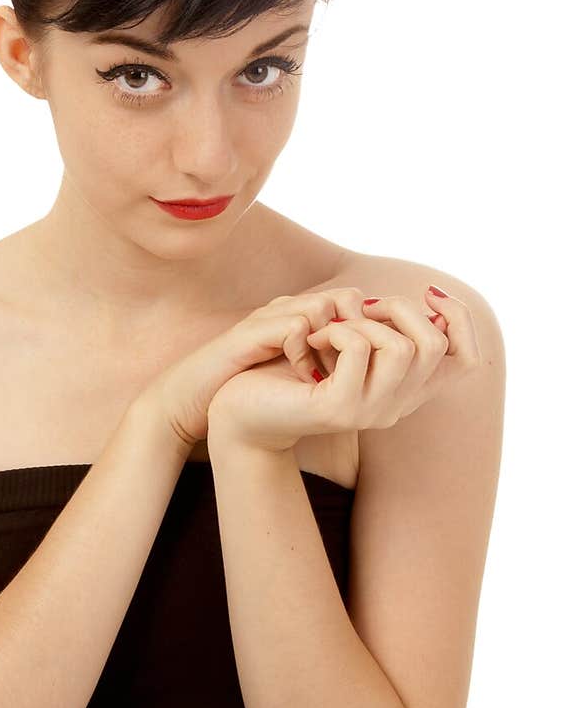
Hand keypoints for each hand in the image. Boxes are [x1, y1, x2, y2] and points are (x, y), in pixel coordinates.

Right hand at [139, 286, 374, 450]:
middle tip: (352, 369)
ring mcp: (266, 316)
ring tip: (328, 375)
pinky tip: (305, 377)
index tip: (367, 366)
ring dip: (332, 344)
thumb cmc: (244, 388)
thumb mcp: (295, 372)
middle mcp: (284, 308)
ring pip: (320, 307)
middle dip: (355, 334)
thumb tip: (368, 367)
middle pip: (343, 298)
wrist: (194, 398)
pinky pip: (292, 327)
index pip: (351, 301)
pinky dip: (304, 353)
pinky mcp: (248, 333)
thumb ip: (327, 363)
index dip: (366, 331)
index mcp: (298, 314)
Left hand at [205, 285, 481, 451]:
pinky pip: (360, 348)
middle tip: (359, 306)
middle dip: (399, 308)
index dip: (458, 320)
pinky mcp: (339, 408)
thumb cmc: (292, 365)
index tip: (428, 294)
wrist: (241, 406)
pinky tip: (312, 338)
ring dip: (362, 320)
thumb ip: (386, 326)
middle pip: (433, 344)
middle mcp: (395, 407)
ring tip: (329, 326)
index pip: (467, 360)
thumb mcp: (348, 339)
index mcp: (404, 391)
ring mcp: (370, 412)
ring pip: (402, 346)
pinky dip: (337, 328)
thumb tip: (428, 300)